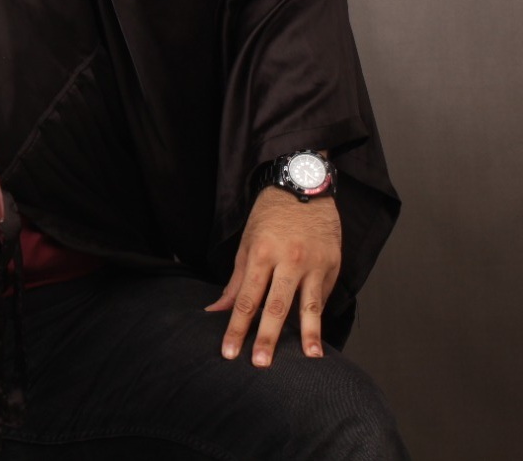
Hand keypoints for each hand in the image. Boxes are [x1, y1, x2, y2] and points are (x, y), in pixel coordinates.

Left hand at [205, 187, 341, 366]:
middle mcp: (289, 260)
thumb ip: (236, 282)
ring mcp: (315, 263)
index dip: (237, 328)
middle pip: (276, 306)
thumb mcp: (247, 244)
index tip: (229, 351)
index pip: (247, 299)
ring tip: (311, 357)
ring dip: (309, 334)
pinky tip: (317, 336)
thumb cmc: (269, 216)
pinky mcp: (333, 264)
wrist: (304, 187)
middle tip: (260, 364)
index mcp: (262, 254)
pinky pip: (324, 295)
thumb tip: (217, 310)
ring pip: (310, 305)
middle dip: (267, 337)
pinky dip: (319, 315)